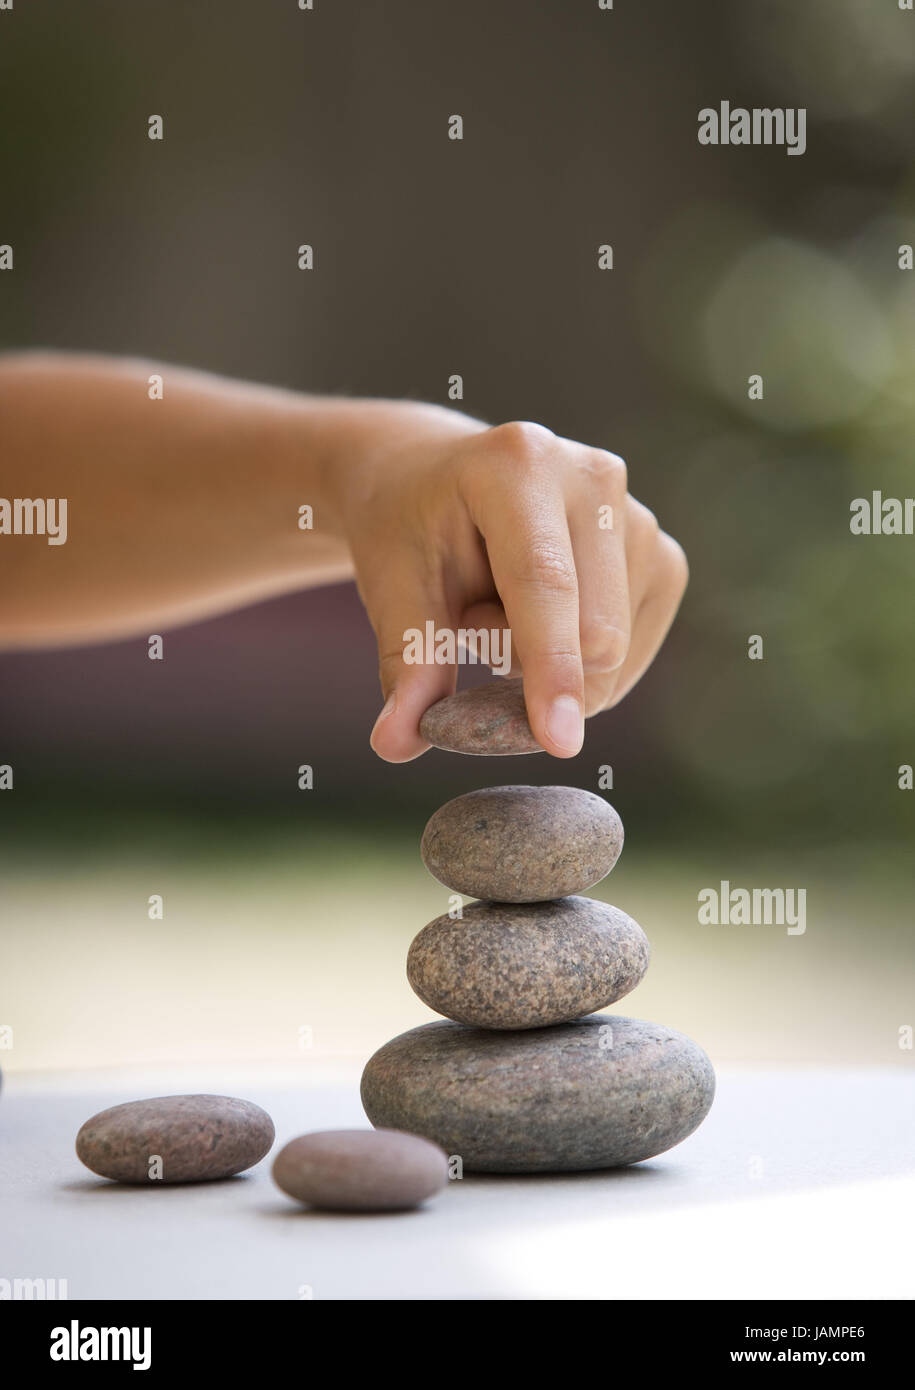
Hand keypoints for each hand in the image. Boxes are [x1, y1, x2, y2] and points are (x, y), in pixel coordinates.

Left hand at [326, 411, 688, 761]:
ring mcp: (639, 515)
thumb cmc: (412, 529)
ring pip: (616, 651)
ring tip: (507, 611)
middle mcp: (592, 477)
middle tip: (474, 629)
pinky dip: (583, 665)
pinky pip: (633, 653)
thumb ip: (406, 662)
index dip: (552, 668)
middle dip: (531, 672)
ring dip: (553, 664)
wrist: (439, 481)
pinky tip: (546, 621)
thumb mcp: (390, 586)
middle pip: (595, 632)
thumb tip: (395, 743)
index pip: (546, 584)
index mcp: (517, 465)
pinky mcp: (663, 556)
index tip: (558, 743)